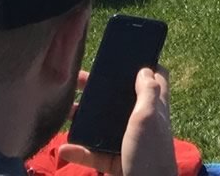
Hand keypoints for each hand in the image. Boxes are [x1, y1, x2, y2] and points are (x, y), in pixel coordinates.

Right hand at [56, 67, 176, 174]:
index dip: (143, 66)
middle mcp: (142, 122)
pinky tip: (63, 148)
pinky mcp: (115, 161)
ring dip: (84, 119)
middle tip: (78, 81)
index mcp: (154, 108)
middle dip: (100, 91)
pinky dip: (79, 151)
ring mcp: (128, 141)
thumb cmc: (148, 154)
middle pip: (121, 99)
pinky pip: (93, 153)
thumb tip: (144, 68)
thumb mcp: (147, 119)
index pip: (156, 79)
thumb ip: (147, 93)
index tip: (123, 58)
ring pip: (103, 125)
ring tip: (65, 111)